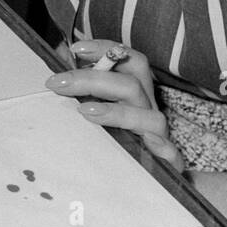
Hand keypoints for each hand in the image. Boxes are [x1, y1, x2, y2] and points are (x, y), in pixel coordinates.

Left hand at [45, 39, 182, 169]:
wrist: (140, 177)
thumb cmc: (110, 133)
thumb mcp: (93, 104)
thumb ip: (78, 87)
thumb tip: (55, 66)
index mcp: (133, 90)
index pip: (127, 60)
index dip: (105, 50)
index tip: (75, 49)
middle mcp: (147, 107)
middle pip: (131, 84)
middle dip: (93, 79)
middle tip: (58, 83)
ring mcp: (157, 133)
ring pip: (149, 116)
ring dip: (117, 112)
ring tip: (85, 111)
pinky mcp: (166, 160)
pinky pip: (170, 153)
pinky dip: (161, 147)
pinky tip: (145, 143)